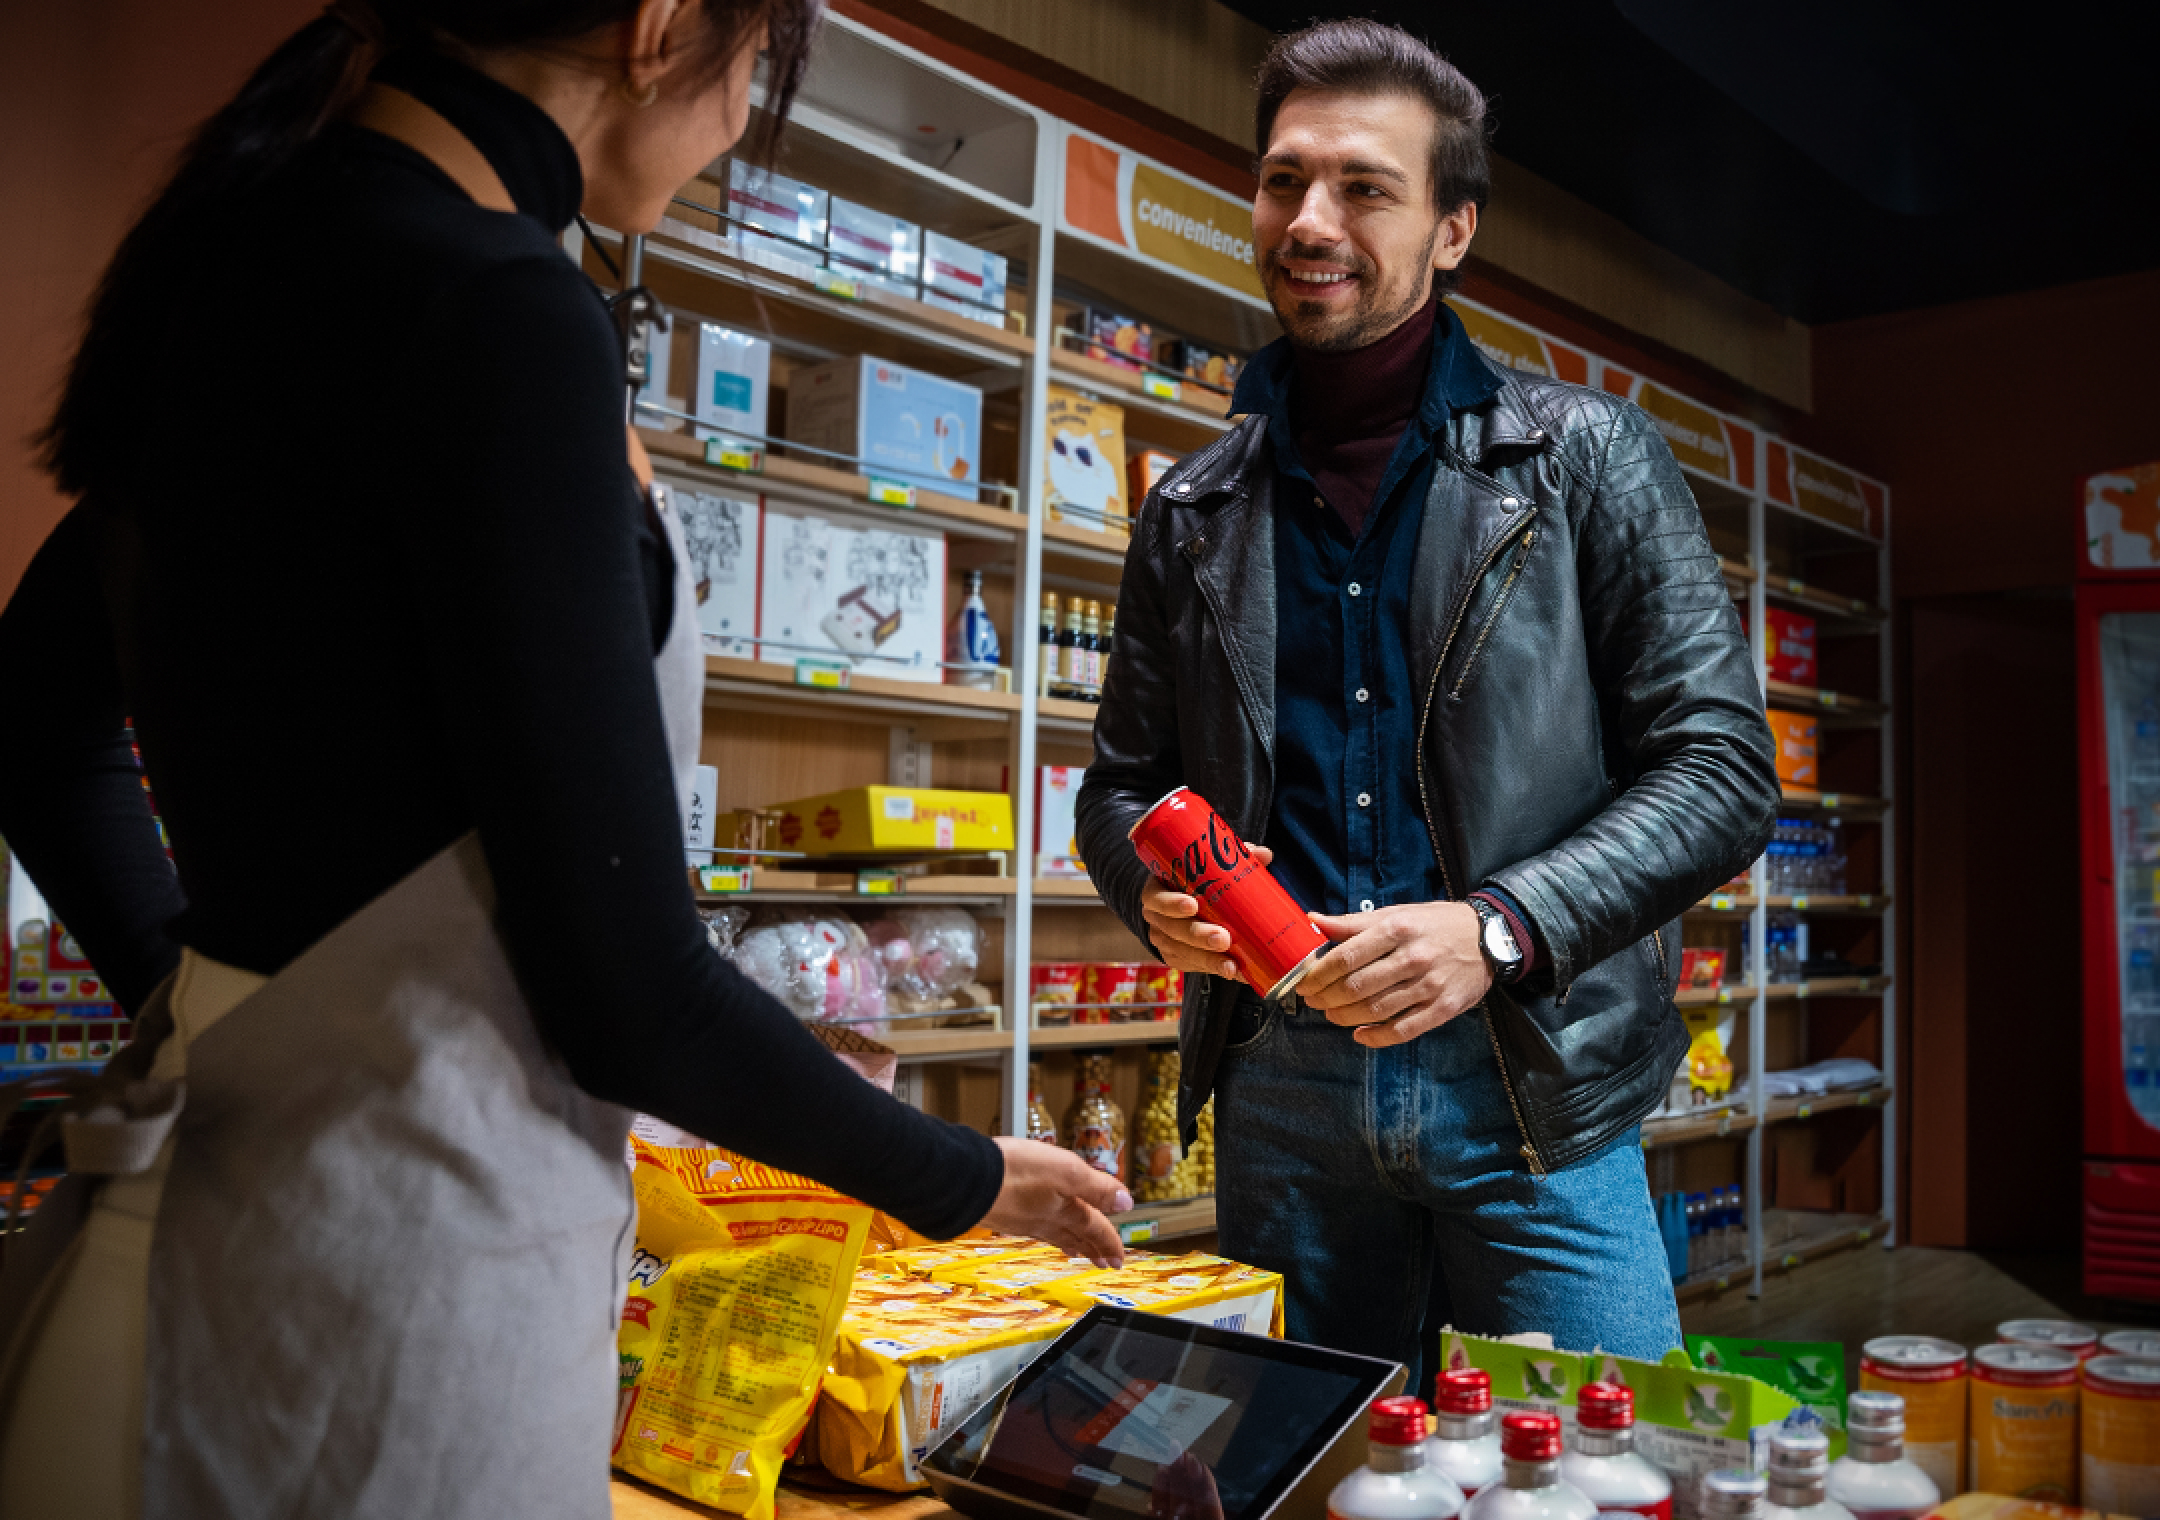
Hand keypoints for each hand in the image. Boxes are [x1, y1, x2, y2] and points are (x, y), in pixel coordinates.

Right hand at [983, 1137, 1129, 1267]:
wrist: (966, 1179)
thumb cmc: (1014, 1171)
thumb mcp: (1067, 1170)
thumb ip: (1097, 1186)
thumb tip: (1126, 1203)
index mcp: (1066, 1210)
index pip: (1095, 1229)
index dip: (1111, 1242)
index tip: (1120, 1258)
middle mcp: (1046, 1220)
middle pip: (1077, 1237)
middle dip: (1094, 1250)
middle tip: (1106, 1263)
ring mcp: (1024, 1219)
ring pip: (1055, 1235)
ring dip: (1072, 1244)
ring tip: (1079, 1252)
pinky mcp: (1005, 1215)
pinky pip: (1035, 1230)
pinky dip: (1046, 1234)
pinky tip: (1041, 1230)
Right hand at [1141, 844, 1275, 981]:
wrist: (1182, 902)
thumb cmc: (1196, 880)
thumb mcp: (1207, 865)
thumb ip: (1232, 857)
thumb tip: (1264, 854)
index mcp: (1157, 890)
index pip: (1156, 898)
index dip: (1171, 903)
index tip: (1193, 905)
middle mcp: (1156, 917)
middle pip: (1173, 929)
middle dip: (1198, 935)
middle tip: (1222, 939)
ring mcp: (1165, 940)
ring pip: (1183, 952)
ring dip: (1209, 960)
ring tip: (1231, 966)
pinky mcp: (1176, 958)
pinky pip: (1194, 966)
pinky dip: (1215, 969)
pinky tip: (1234, 973)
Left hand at [1296, 900, 1491, 1046]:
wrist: (1488, 937)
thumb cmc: (1435, 924)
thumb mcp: (1396, 913)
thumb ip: (1354, 922)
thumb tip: (1314, 920)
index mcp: (1397, 929)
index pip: (1346, 956)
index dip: (1318, 973)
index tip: (1304, 981)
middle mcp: (1412, 958)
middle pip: (1356, 986)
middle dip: (1326, 998)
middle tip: (1313, 1001)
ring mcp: (1429, 986)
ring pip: (1375, 1010)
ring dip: (1344, 1017)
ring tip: (1331, 1014)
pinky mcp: (1443, 1009)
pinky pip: (1403, 1030)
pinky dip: (1376, 1037)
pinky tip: (1360, 1035)